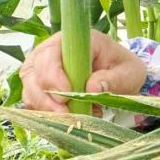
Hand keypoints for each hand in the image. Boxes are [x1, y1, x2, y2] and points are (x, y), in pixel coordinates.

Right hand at [19, 30, 145, 112]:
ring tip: (69, 118)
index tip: (66, 95)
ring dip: (45, 107)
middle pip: (33, 72)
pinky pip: (33, 101)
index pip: (51, 53)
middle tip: (65, 113)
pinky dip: (46, 113)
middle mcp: (52, 51)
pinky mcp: (40, 86)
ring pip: (30, 89)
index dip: (53, 75)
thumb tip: (92, 88)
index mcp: (73, 40)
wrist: (122, 76)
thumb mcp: (129, 72)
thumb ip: (113, 79)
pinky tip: (66, 118)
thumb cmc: (124, 69)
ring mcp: (42, 69)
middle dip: (46, 97)